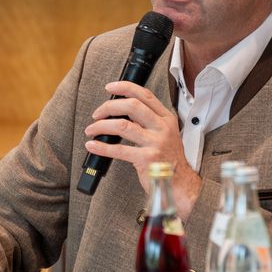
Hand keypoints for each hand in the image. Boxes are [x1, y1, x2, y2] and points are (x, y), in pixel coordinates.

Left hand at [84, 81, 200, 218]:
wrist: (180, 184)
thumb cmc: (168, 159)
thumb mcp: (165, 134)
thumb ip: (147, 121)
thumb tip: (120, 110)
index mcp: (166, 119)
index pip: (145, 95)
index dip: (125, 87)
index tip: (110, 87)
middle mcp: (162, 128)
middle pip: (131, 106)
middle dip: (108, 106)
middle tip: (96, 114)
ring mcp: (155, 143)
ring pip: (122, 126)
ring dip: (101, 126)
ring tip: (91, 130)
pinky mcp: (147, 159)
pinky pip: (119, 149)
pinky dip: (102, 147)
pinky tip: (92, 146)